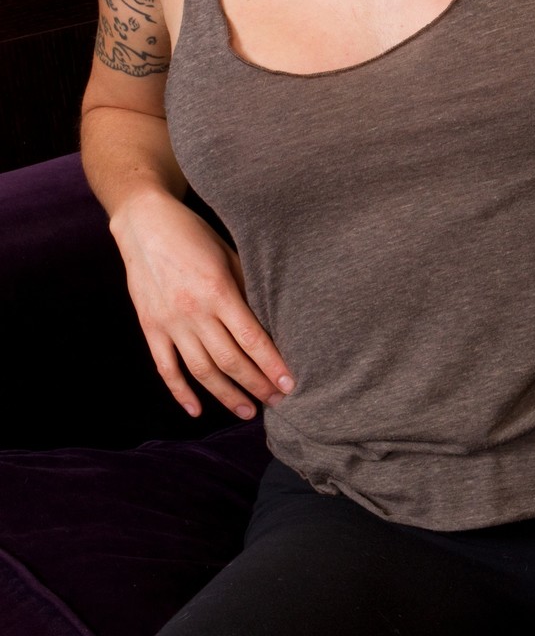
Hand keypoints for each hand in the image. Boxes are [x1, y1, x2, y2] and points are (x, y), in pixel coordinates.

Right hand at [110, 191, 293, 419]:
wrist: (144, 223)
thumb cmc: (194, 235)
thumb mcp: (228, 254)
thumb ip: (247, 287)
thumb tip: (272, 321)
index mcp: (218, 291)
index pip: (252, 338)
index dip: (272, 364)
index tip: (290, 383)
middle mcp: (193, 311)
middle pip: (230, 361)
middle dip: (257, 385)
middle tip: (278, 403)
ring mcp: (169, 323)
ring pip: (201, 371)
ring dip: (226, 395)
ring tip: (247, 411)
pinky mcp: (150, 328)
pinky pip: (166, 368)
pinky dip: (180, 392)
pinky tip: (197, 410)